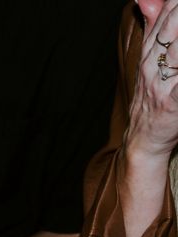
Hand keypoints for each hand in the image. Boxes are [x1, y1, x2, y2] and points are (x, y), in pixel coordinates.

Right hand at [127, 0, 177, 161]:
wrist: (143, 141)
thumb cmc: (153, 101)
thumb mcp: (149, 61)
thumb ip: (152, 28)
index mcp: (149, 53)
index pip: (165, 16)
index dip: (174, 4)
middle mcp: (152, 66)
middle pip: (172, 28)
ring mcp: (162, 85)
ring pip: (177, 54)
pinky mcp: (172, 105)